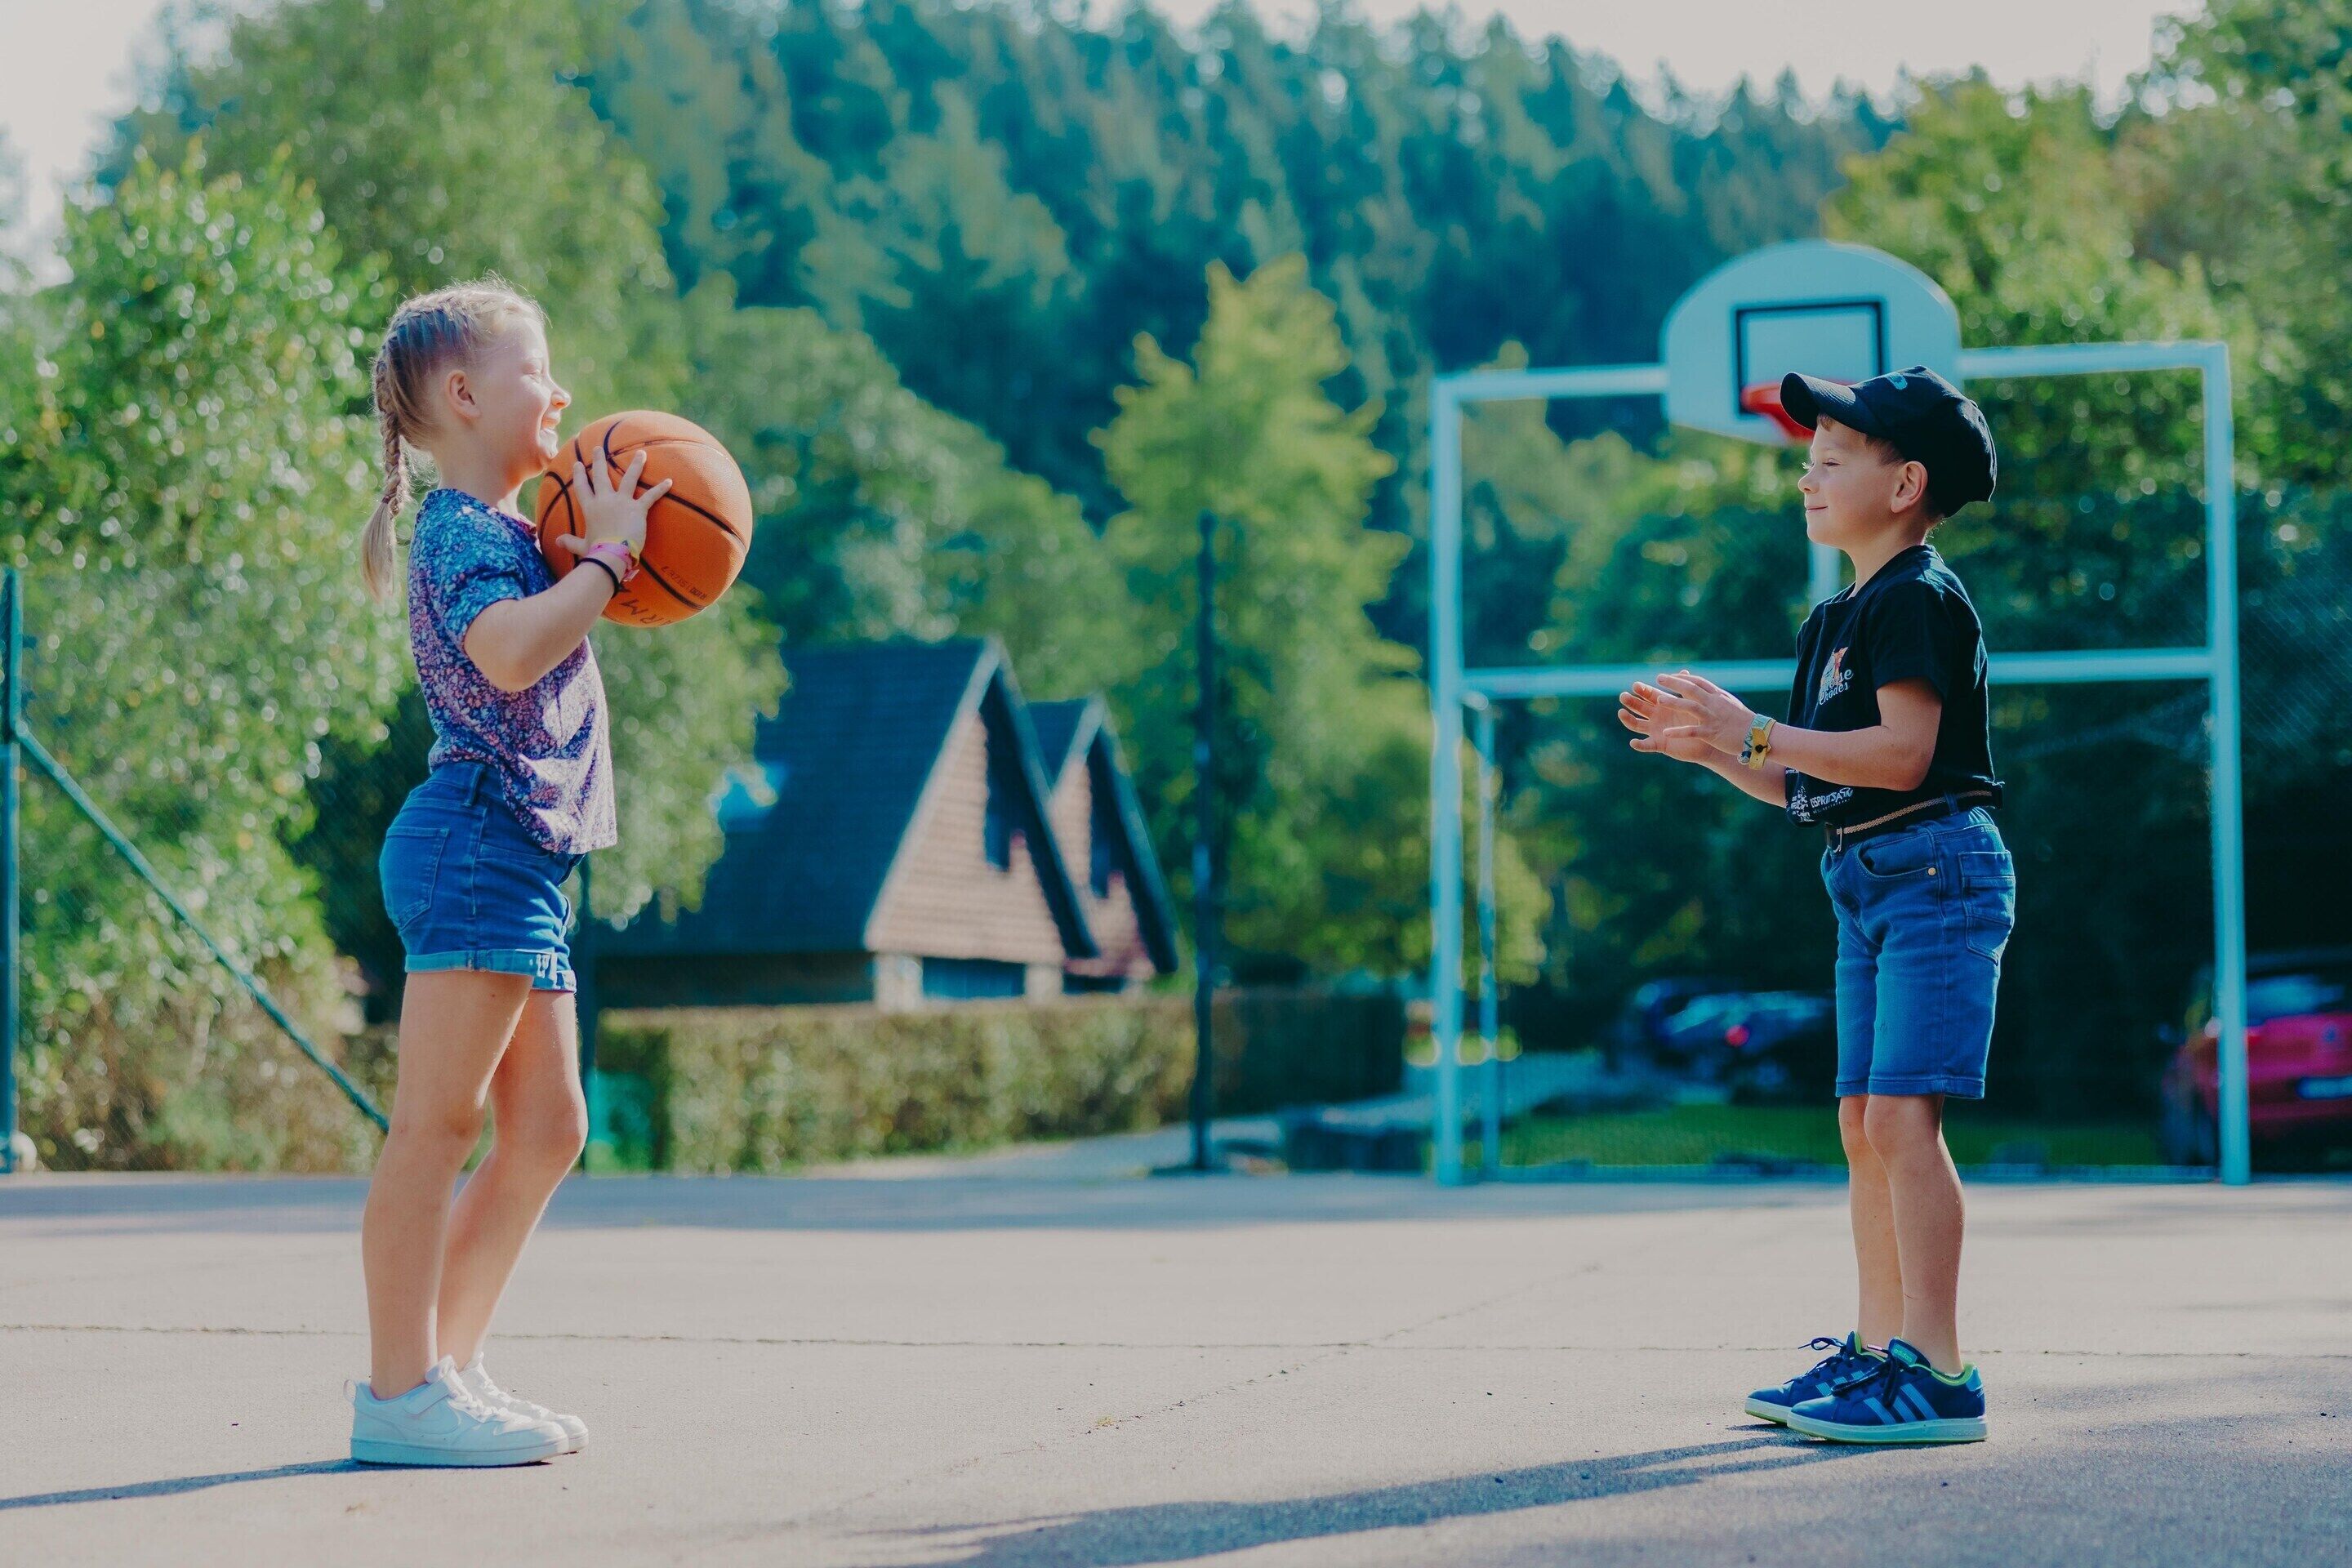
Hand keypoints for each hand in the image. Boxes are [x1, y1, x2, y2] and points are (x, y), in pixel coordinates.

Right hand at [555, 451, 669, 561]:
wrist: (611, 554)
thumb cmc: (596, 551)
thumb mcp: (581, 546)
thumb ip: (569, 542)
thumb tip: (557, 541)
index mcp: (590, 508)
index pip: (582, 487)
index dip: (579, 474)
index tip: (577, 463)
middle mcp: (604, 501)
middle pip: (600, 476)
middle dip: (599, 460)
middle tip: (598, 448)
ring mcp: (622, 502)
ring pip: (629, 478)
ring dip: (636, 465)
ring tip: (641, 453)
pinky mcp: (637, 509)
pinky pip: (651, 496)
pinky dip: (660, 489)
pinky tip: (669, 481)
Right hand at [1618, 678, 1722, 764]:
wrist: (1707, 740)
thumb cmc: (1700, 720)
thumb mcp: (1693, 702)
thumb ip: (1686, 689)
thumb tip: (1684, 671)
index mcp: (1663, 703)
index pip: (1648, 694)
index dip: (1641, 690)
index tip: (1635, 685)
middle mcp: (1656, 716)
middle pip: (1638, 707)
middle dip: (1630, 701)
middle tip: (1623, 696)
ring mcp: (1655, 730)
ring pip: (1636, 724)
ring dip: (1627, 719)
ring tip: (1621, 713)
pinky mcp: (1658, 744)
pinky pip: (1646, 745)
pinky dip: (1639, 745)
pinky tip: (1633, 742)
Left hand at [1646, 670, 1755, 757]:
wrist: (1760, 735)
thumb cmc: (1744, 721)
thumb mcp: (1730, 704)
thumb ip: (1717, 697)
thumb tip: (1708, 691)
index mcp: (1718, 696)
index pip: (1698, 682)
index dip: (1682, 677)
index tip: (1670, 675)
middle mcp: (1714, 703)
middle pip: (1691, 689)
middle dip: (1674, 682)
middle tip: (1659, 678)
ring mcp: (1713, 717)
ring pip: (1691, 707)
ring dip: (1674, 702)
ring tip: (1658, 700)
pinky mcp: (1712, 733)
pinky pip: (1693, 731)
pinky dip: (1679, 732)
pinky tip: (1665, 733)